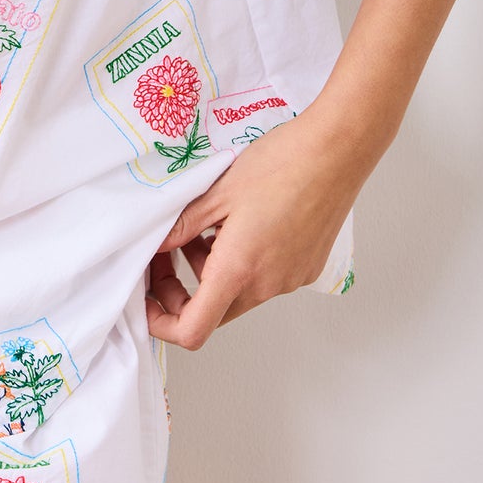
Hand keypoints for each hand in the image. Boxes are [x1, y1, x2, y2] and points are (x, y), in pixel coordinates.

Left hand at [145, 105, 369, 348]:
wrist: (336, 152)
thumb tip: (155, 247)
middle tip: (167, 252)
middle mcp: (268, 285)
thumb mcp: (216, 192)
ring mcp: (290, 279)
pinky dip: (242, 263)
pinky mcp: (306, 268)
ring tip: (203, 228)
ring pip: (239, 293)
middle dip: (182, 290)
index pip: (194, 330)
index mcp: (239, 269)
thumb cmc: (280, 165)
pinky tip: (237, 224)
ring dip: (211, 271)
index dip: (162, 323)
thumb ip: (181, 227)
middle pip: (213, 311)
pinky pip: (264, 279)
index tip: (147, 299)